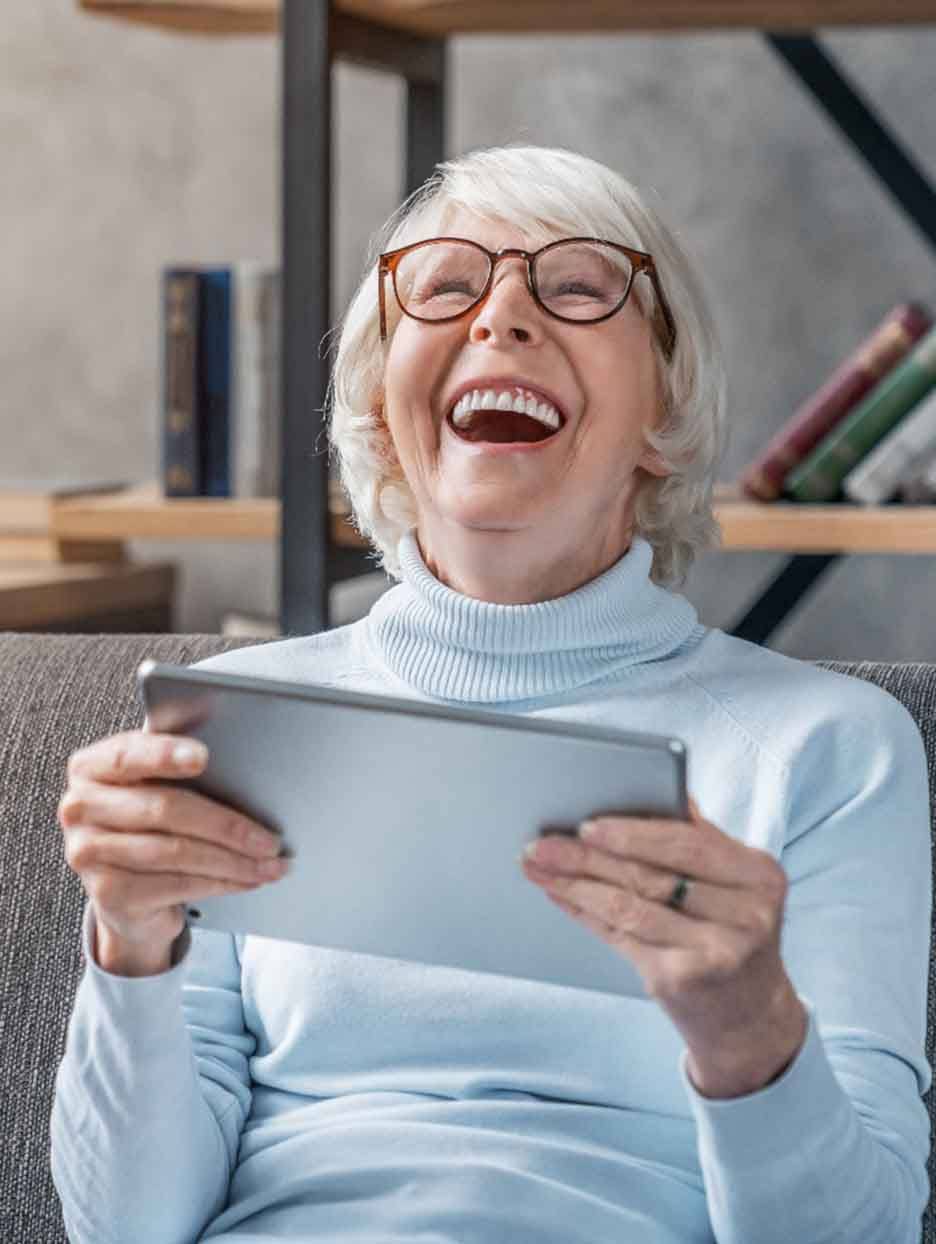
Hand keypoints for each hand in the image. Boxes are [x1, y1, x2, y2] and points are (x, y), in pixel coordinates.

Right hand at [58, 727, 289, 968]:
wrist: (127, 891)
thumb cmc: (150, 824)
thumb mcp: (156, 786)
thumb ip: (178, 765)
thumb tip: (238, 754)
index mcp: (91, 767)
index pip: (127, 755)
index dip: (165, 754)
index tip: (203, 757)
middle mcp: (80, 807)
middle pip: (164, 809)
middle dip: (228, 824)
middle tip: (269, 838)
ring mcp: (88, 853)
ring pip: (176, 851)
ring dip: (233, 860)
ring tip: (269, 863)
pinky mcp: (107, 893)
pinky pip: (176, 884)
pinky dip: (220, 882)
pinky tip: (245, 880)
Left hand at [520, 797, 807, 1098]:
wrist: (751, 1016)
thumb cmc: (733, 930)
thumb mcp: (735, 882)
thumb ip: (700, 838)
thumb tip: (659, 785)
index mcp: (760, 875)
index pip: (688, 844)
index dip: (633, 832)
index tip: (587, 823)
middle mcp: (747, 916)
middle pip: (652, 877)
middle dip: (590, 856)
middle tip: (543, 842)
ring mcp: (716, 954)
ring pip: (629, 908)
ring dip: (575, 884)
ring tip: (538, 865)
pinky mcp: (683, 981)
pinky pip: (621, 937)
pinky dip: (585, 913)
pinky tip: (560, 894)